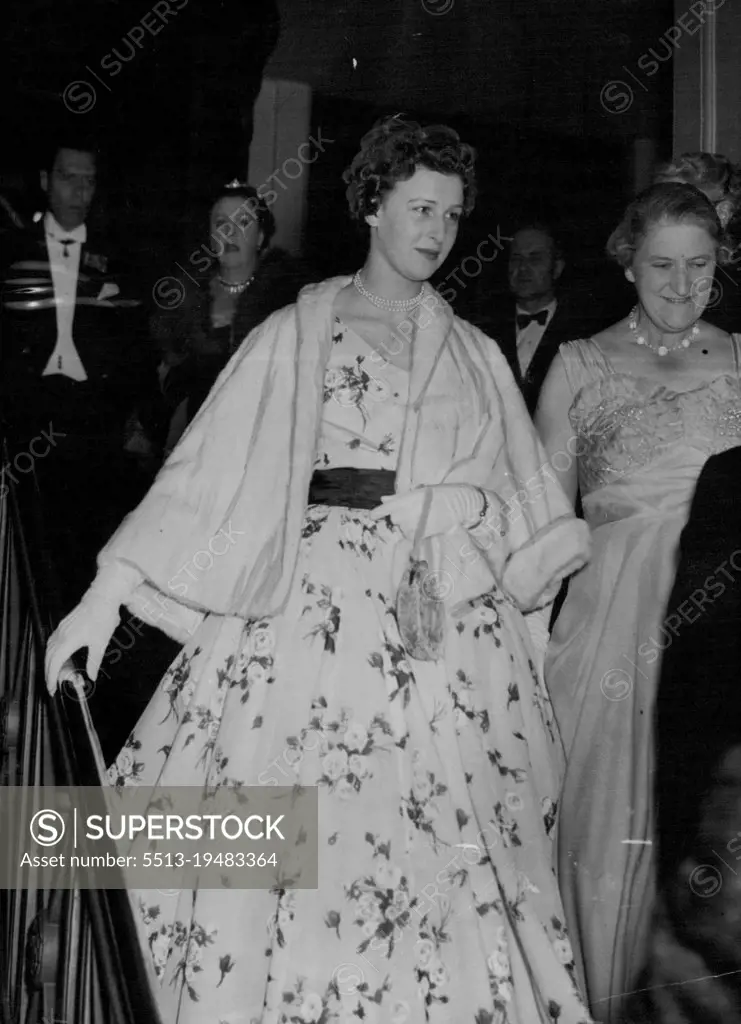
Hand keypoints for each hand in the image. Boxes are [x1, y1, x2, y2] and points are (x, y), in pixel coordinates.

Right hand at [44, 560, 141, 695]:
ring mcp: (61, 628)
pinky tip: (59, 655)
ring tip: (56, 673)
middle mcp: (61, 635)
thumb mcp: (101, 643)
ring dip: (50, 662)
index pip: (54, 664)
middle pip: (48, 658)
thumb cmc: (102, 617)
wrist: (101, 597)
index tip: (52, 688)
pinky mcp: (64, 624)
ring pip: (49, 649)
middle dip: (48, 673)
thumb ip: (94, 662)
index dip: (51, 678)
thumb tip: (91, 675)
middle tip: (52, 685)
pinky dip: (52, 651)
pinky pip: (53, 640)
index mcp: (68, 641)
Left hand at [370, 484, 483, 540]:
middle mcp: (409, 511)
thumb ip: (400, 498)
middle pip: (395, 519)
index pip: (387, 507)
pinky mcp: (423, 532)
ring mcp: (416, 523)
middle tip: (412, 513)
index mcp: (407, 499)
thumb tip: (384, 499)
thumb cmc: (440, 495)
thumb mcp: (419, 492)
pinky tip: (422, 528)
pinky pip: (412, 537)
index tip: (372, 516)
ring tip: (421, 519)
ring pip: (403, 529)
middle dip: (400, 517)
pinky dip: (414, 535)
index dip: (378, 512)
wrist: (459, 503)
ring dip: (407, 526)